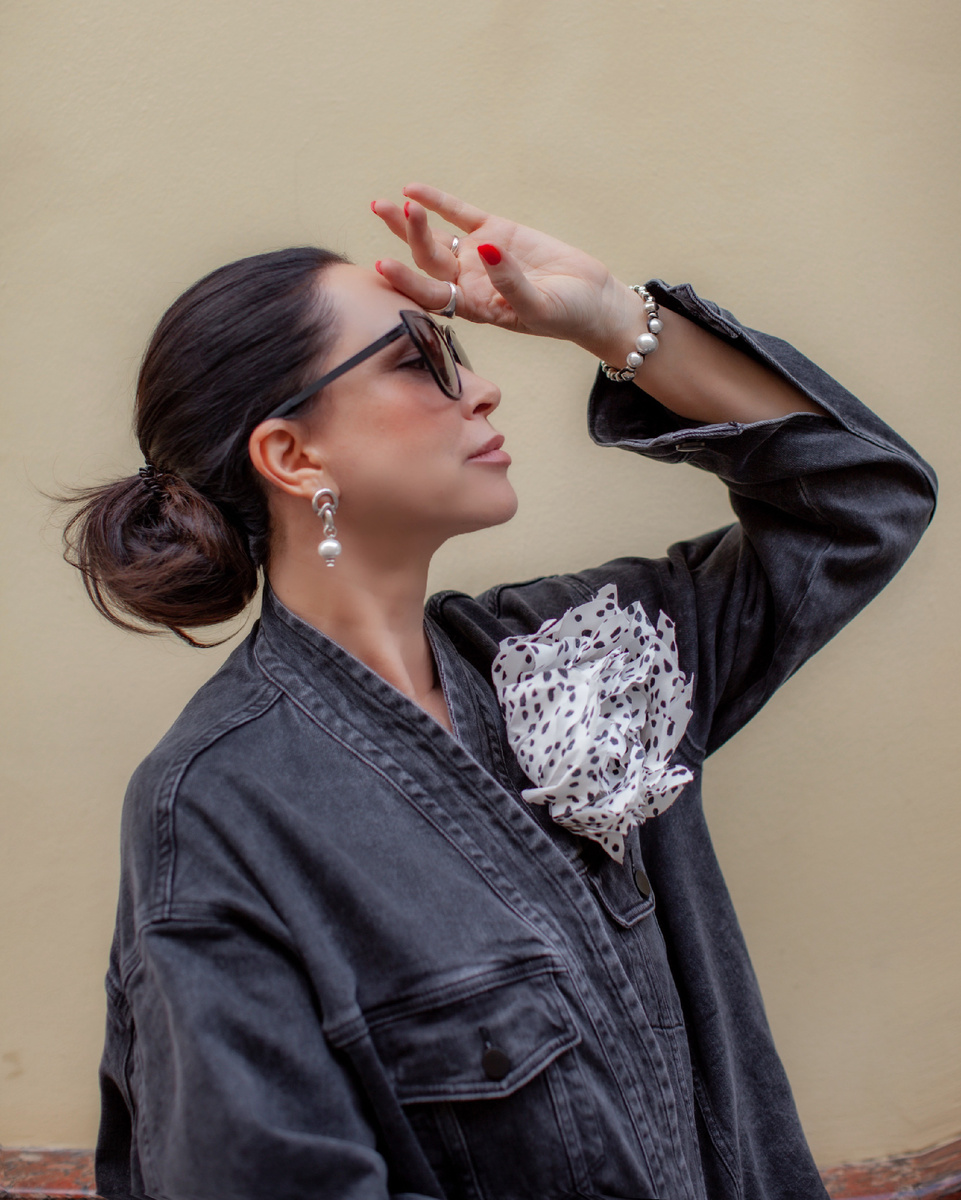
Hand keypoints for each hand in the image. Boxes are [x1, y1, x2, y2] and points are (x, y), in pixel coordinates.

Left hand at [371, 184, 638, 358]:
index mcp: (473, 307)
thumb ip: (510, 283)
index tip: (384, 264)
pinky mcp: (495, 230)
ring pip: (436, 237)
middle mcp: (468, 282)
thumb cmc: (566, 314)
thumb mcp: (539, 306)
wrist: (592, 300)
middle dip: (405, 237)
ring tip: (384, 204)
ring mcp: (478, 255)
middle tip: (386, 210)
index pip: (431, 295)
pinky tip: (412, 190)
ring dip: (411, 222)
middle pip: (426, 261)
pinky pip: (460, 214)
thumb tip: (485, 250)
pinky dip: (438, 202)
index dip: (406, 280)